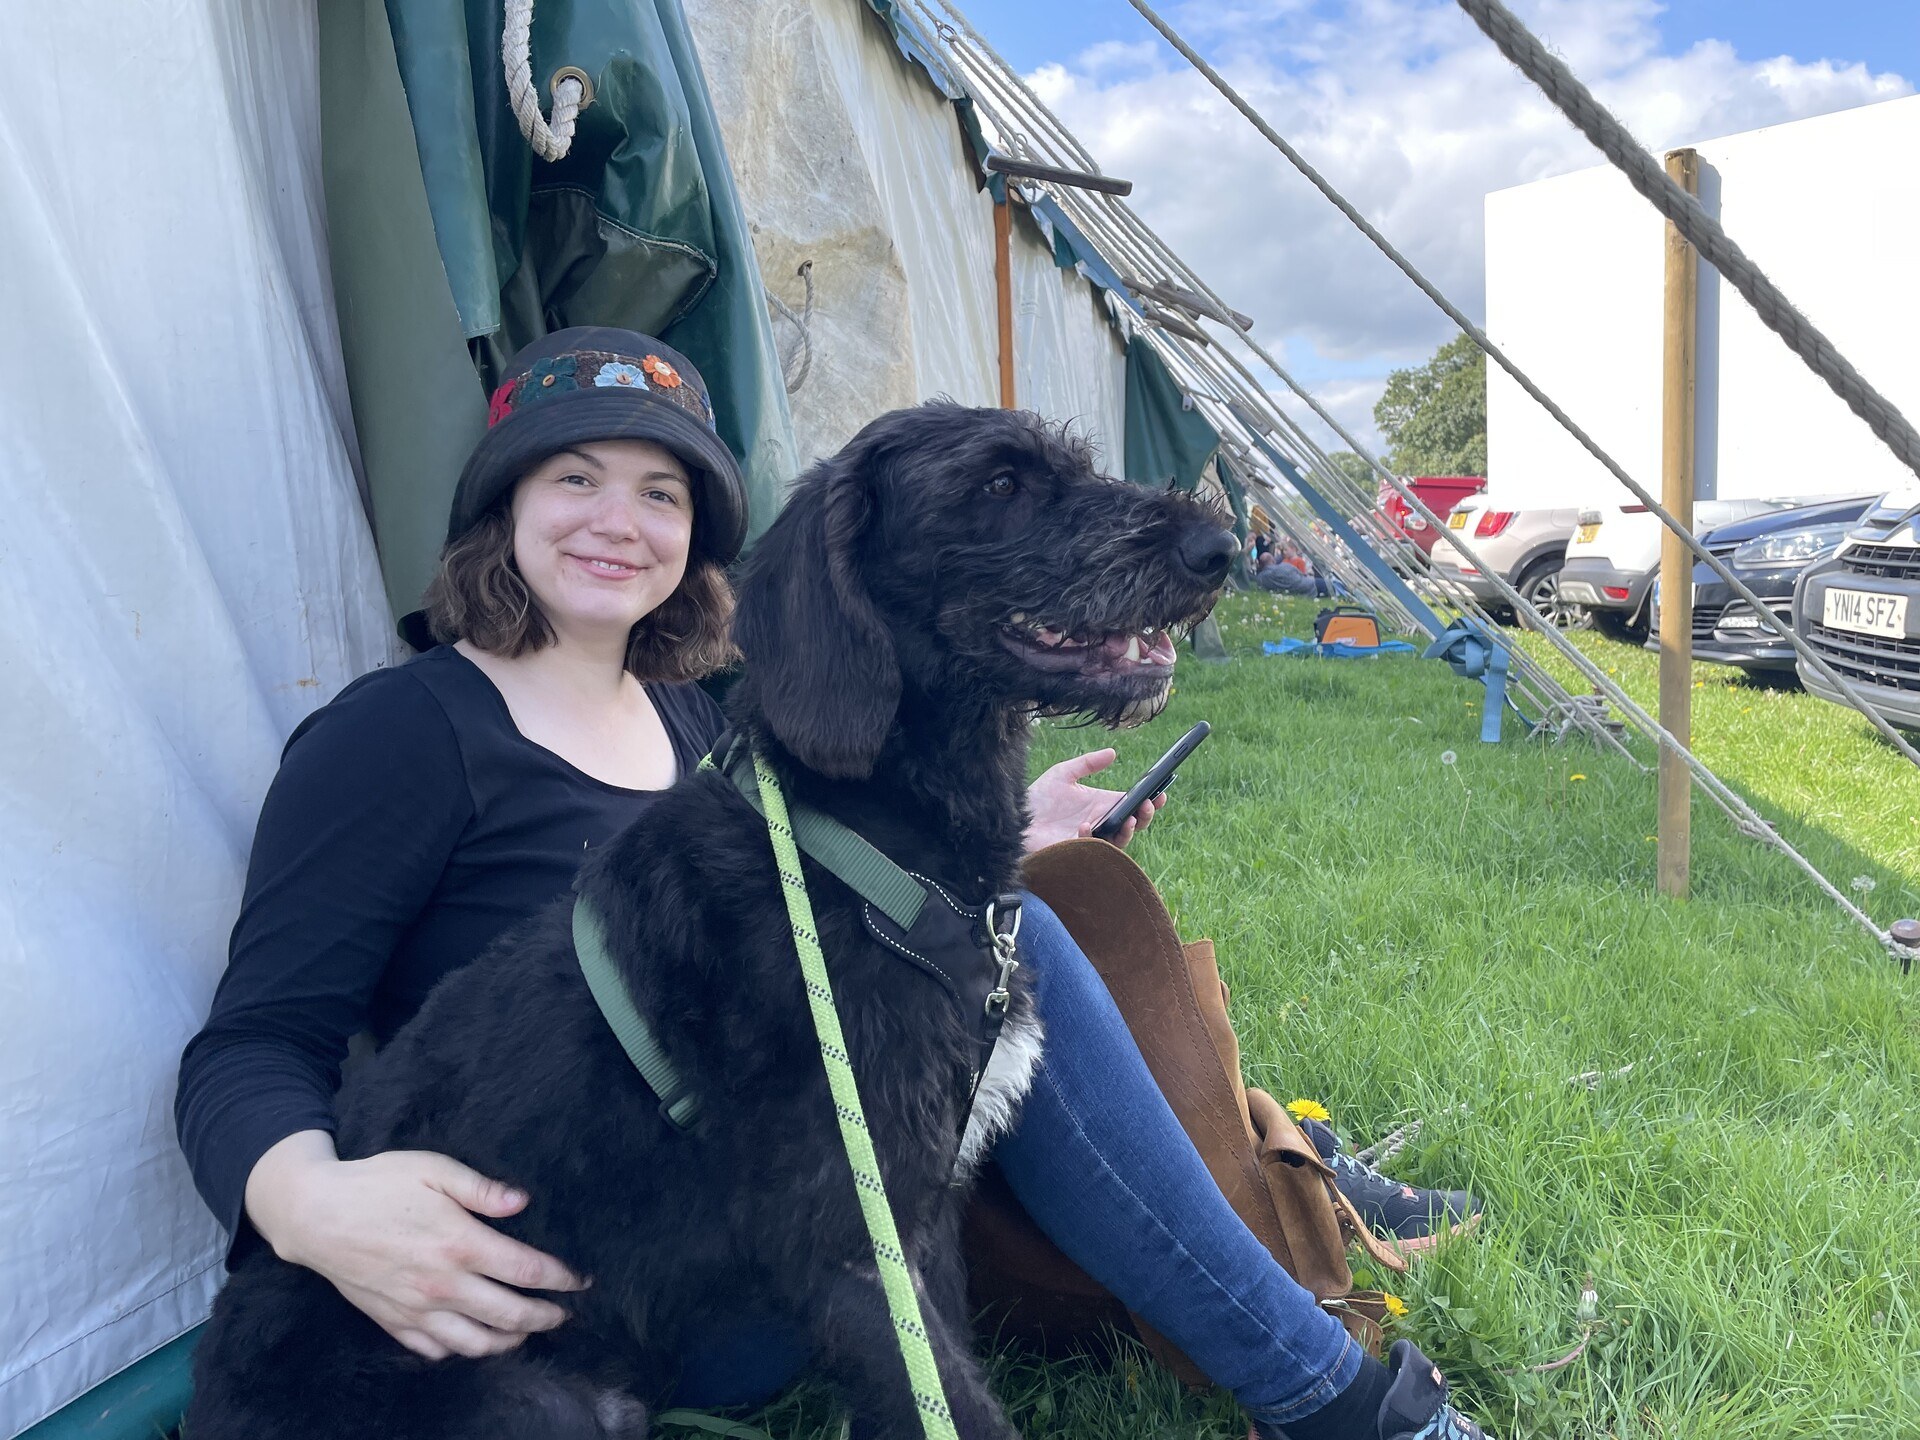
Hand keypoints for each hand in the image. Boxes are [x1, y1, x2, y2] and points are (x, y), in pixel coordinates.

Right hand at [244, 1130, 587, 1359]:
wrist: (314, 1215)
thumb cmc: (376, 1184)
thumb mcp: (433, 1167)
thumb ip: (481, 1188)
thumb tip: (523, 1201)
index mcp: (460, 1243)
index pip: (527, 1271)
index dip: (561, 1279)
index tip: (580, 1281)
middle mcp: (443, 1285)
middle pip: (511, 1315)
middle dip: (547, 1317)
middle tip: (565, 1314)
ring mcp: (417, 1310)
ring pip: (476, 1343)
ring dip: (509, 1341)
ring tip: (526, 1331)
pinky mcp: (393, 1322)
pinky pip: (435, 1350)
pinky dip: (461, 1350)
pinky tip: (474, 1339)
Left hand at [1023, 748, 1165, 853]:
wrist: (1014, 818)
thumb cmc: (1038, 797)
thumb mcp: (1064, 773)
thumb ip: (1088, 763)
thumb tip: (1112, 752)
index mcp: (1102, 804)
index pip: (1132, 805)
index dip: (1150, 801)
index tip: (1161, 793)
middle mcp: (1101, 823)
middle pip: (1134, 825)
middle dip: (1146, 816)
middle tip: (1149, 805)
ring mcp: (1090, 839)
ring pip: (1119, 841)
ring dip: (1128, 831)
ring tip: (1131, 819)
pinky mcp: (1076, 851)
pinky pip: (1092, 848)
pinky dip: (1091, 837)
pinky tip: (1086, 825)